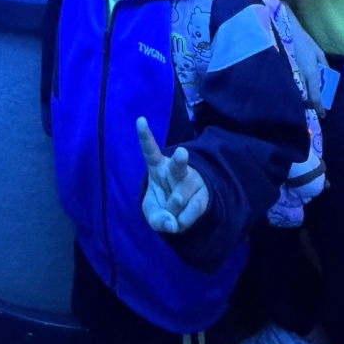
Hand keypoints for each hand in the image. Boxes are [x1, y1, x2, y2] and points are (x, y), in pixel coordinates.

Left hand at [136, 117, 208, 233]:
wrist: (184, 214)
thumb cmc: (162, 205)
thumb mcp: (153, 213)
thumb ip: (157, 219)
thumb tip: (172, 224)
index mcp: (157, 167)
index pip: (150, 150)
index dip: (145, 136)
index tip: (140, 119)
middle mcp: (175, 170)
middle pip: (178, 164)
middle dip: (180, 159)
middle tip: (181, 153)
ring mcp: (192, 181)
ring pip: (180, 197)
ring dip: (173, 211)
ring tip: (172, 213)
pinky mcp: (204, 194)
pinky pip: (192, 210)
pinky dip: (183, 221)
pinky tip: (180, 221)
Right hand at [288, 24, 329, 115]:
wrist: (284, 31)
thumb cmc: (303, 41)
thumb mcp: (318, 52)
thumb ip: (324, 65)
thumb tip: (327, 74)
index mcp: (311, 74)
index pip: (315, 96)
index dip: (319, 107)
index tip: (322, 115)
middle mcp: (300, 77)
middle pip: (306, 97)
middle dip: (310, 104)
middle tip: (314, 106)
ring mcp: (290, 75)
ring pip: (297, 92)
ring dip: (302, 97)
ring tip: (305, 99)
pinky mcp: (283, 72)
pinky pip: (291, 85)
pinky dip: (295, 89)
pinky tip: (296, 89)